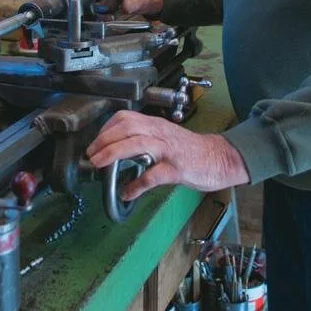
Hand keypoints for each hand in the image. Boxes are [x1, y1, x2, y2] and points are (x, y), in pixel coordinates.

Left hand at [86, 110, 249, 200]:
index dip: (106, 128)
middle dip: (105, 139)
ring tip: (99, 165)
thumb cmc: (190, 150)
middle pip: (127, 127)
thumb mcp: (164, 138)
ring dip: (114, 153)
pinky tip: (127, 193)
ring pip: (138, 143)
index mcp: (155, 125)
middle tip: (91, 154)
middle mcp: (160, 133)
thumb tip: (116, 150)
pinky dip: (137, 184)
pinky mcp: (178, 169)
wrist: (219, 158)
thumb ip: (143, 140)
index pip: (125, 117)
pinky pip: (154, 175)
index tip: (95, 142)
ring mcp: (169, 150)